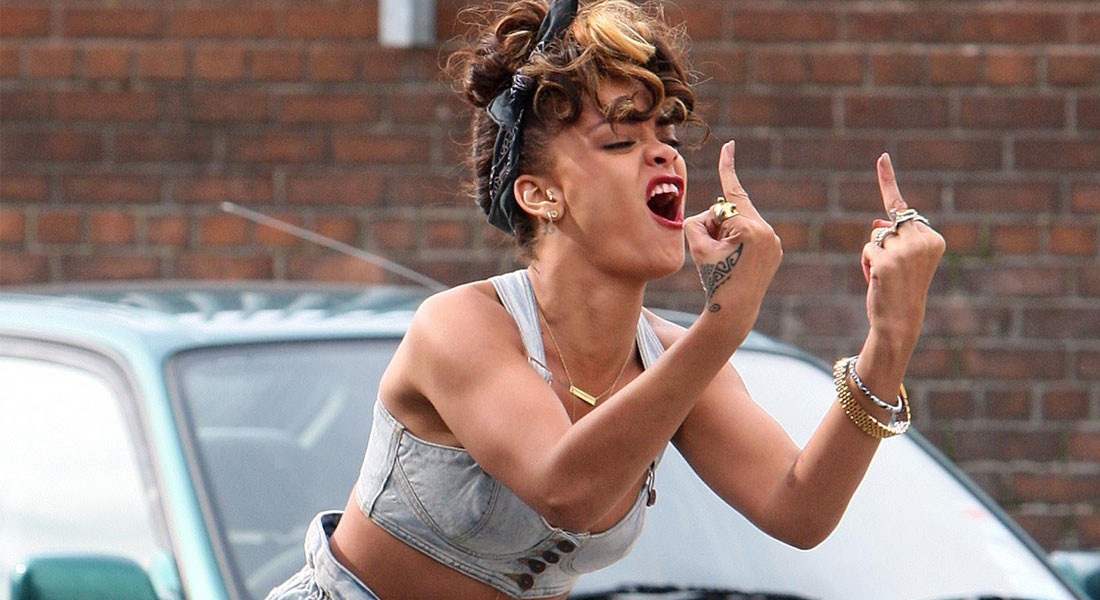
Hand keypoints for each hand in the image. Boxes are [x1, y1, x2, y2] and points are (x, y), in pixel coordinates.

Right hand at [684, 140, 781, 316]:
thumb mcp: (697, 245)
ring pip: (741, 222)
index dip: (727, 167)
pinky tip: (736, 261)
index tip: (730, 145)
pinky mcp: (775, 249)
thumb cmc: (713, 278)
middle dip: (716, 224)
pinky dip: (739, 241)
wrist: (734, 310)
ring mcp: (774, 240)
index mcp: (749, 228)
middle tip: (712, 250)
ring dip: (727, 233)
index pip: (731, 193)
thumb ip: (699, 220)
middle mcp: (767, 231)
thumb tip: (713, 213)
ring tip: (725, 260)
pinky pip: (751, 234)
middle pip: (732, 211)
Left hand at [860, 153, 945, 350]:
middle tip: (891, 268)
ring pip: (875, 236)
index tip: (881, 157)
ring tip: (885, 276)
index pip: (904, 209)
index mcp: (934, 239)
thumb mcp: (901, 259)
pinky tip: (878, 279)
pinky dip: (866, 264)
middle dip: (882, 242)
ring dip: (873, 255)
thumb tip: (878, 221)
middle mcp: (924, 240)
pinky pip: (867, 249)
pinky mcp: (888, 259)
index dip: (887, 182)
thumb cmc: (900, 289)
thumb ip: (894, 237)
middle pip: (888, 223)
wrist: (900, 321)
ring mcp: (906, 249)